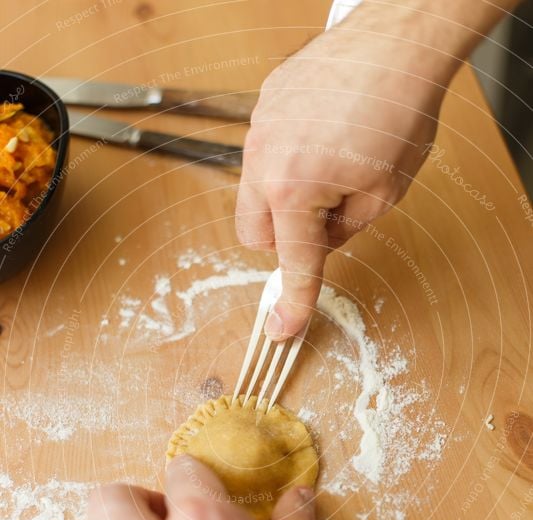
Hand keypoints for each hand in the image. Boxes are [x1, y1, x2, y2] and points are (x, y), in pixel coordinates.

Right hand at [236, 3, 457, 338]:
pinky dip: (287, 162)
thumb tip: (320, 242)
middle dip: (285, 240)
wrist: (398, 41)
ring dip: (285, 200)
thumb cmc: (398, 112)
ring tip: (331, 169)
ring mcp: (258, 130)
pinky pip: (264, 153)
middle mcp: (263, 161)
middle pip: (254, 235)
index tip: (282, 328)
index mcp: (294, 191)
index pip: (293, 262)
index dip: (292, 301)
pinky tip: (324, 138)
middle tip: (327, 219)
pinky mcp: (264, 105)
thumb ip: (344, 232)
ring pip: (254, 193)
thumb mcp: (384, 194)